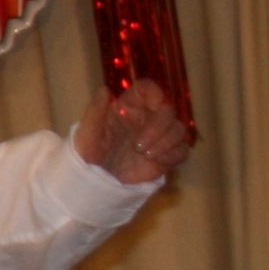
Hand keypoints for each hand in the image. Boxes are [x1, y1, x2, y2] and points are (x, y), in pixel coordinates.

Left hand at [74, 78, 193, 185]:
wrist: (94, 180)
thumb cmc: (87, 152)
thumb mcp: (86, 132)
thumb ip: (95, 111)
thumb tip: (104, 89)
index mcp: (127, 107)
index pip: (147, 89)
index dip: (155, 92)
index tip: (155, 104)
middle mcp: (146, 118)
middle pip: (168, 110)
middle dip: (157, 126)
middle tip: (137, 145)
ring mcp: (158, 137)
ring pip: (178, 129)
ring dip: (165, 141)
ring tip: (143, 154)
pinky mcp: (166, 156)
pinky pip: (182, 151)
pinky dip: (172, 155)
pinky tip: (155, 161)